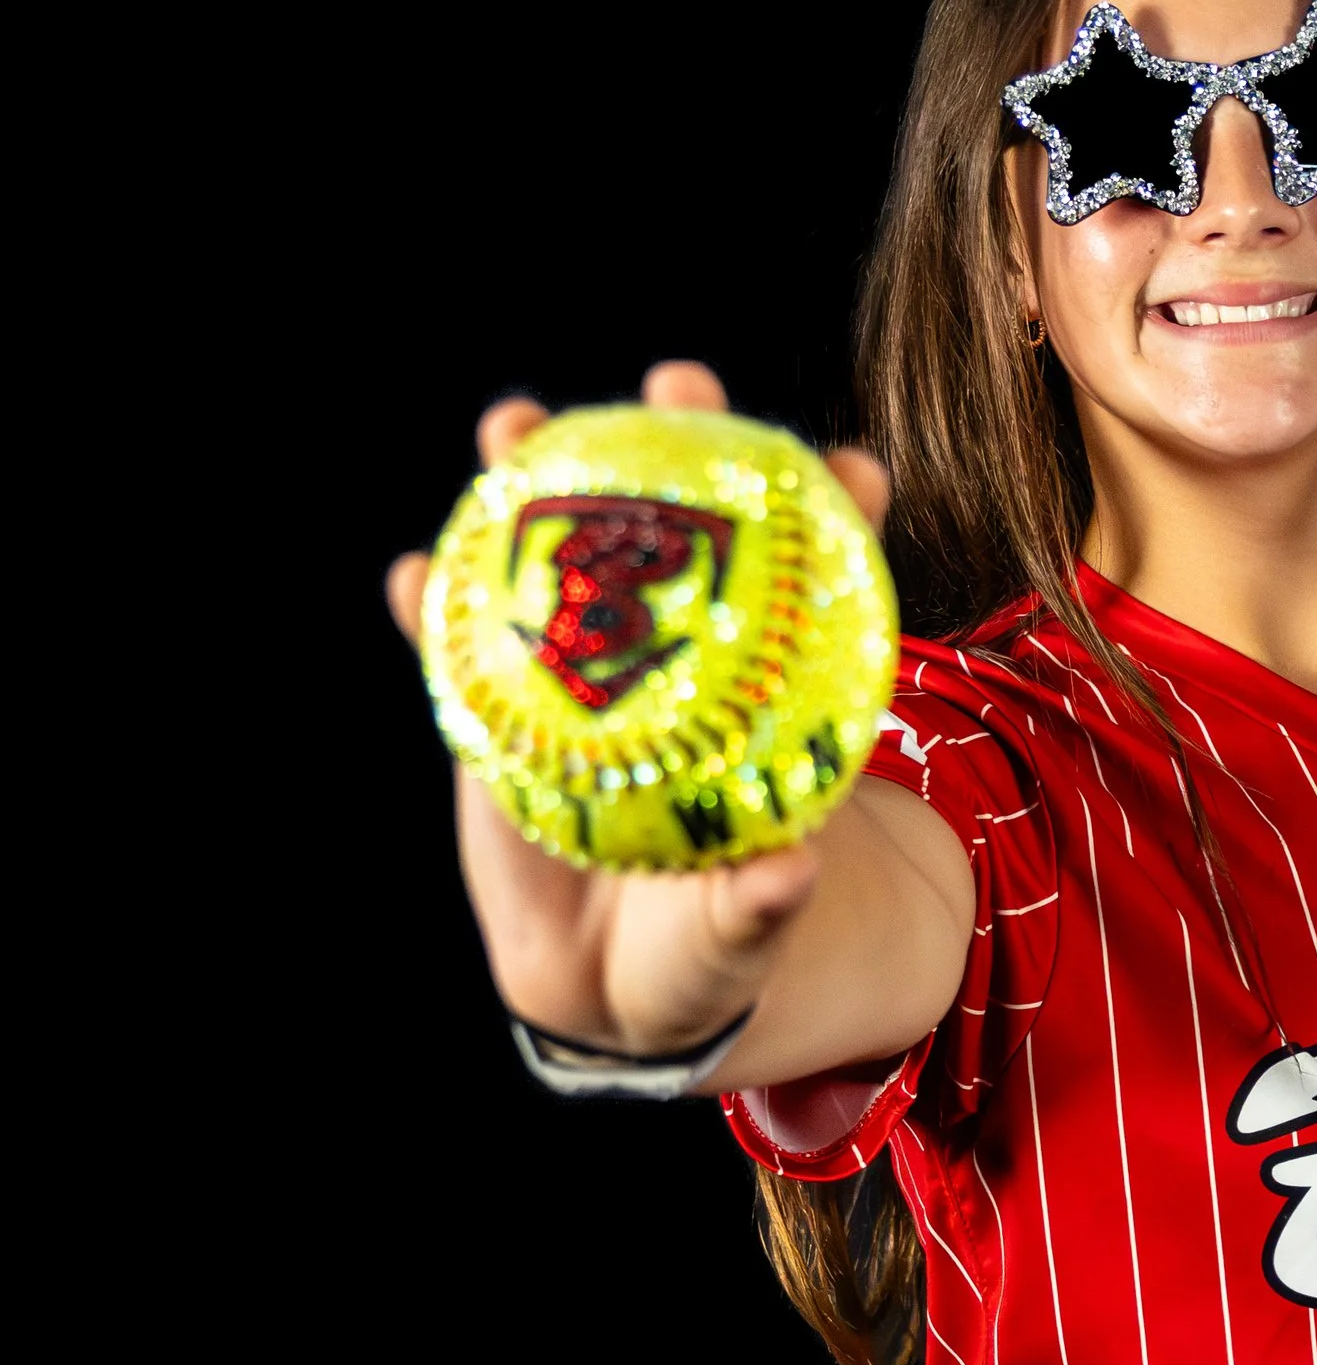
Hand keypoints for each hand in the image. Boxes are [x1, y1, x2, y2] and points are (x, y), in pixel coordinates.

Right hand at [385, 361, 898, 1055]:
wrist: (611, 980)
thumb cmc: (702, 946)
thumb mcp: (738, 932)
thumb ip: (760, 906)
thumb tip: (791, 875)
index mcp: (758, 690)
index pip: (809, 584)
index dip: (835, 516)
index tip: (854, 468)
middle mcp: (673, 653)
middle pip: (683, 525)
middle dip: (683, 435)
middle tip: (678, 384)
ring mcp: (581, 665)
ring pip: (559, 551)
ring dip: (533, 476)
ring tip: (514, 425)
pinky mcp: (499, 699)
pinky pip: (456, 641)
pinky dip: (434, 603)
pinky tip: (415, 578)